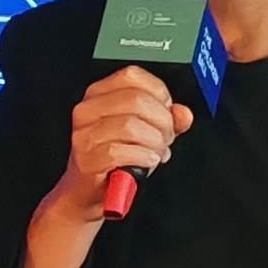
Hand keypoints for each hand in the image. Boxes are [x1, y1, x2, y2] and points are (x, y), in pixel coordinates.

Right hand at [50, 66, 192, 219]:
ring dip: (154, 141)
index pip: (132, 76)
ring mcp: (84, 134)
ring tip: (157, 152)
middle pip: (136, 100)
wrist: (87, 191)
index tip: (168, 112)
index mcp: (99, 94)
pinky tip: (148, 160)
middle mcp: (87, 110)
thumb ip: (168, 120)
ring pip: (130, 125)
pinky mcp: (86, 159)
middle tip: (166, 138)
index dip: (159, 93)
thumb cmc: (115, 159)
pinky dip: (141, 156)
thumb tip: (183, 114)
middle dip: (161, 121)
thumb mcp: (146, 133)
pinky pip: (119, 152)